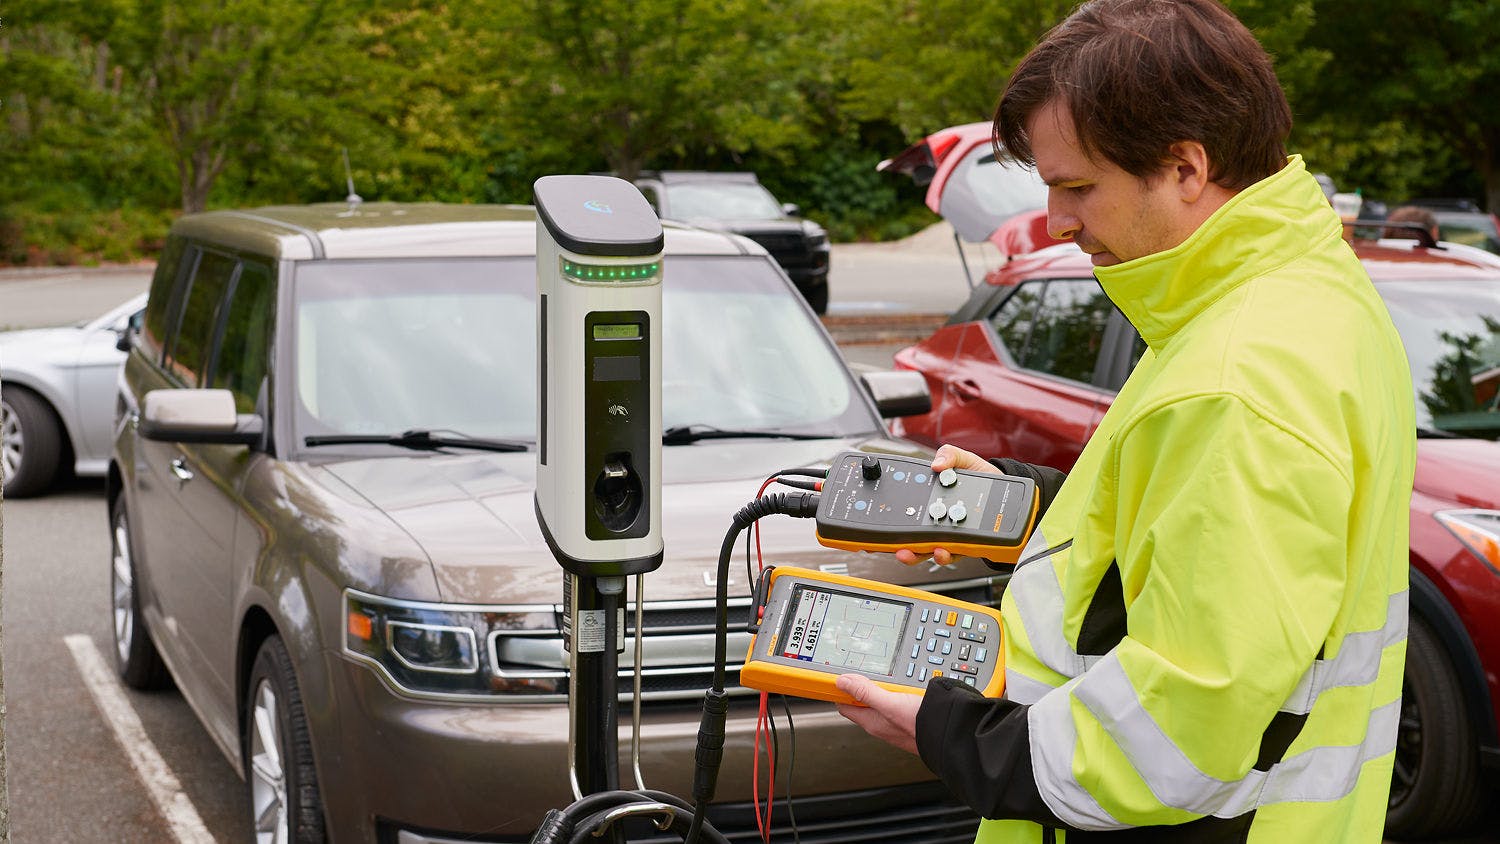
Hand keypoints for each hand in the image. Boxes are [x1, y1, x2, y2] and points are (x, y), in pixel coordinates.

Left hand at [834, 674, 922, 754]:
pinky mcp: (908, 717)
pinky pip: (897, 702)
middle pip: (863, 700)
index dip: (841, 689)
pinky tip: (905, 685)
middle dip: (864, 685)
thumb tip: (842, 682)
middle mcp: (881, 723)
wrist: (949, 735)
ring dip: (883, 687)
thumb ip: (865, 692)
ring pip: (882, 700)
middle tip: (868, 671)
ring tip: (889, 677)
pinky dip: (898, 691)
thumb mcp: (889, 703)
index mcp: (871, 721)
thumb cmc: (920, 726)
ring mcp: (895, 721)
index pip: (845, 705)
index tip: (841, 674)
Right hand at [895, 444, 1000, 566]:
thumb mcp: (965, 460)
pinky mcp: (964, 545)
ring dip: (917, 553)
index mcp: (931, 499)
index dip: (890, 519)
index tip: (879, 525)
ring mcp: (949, 534)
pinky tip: (943, 550)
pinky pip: (951, 554)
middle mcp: (936, 519)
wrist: (1009, 494)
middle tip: (894, 546)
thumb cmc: (985, 477)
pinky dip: (944, 554)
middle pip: (910, 536)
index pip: (907, 510)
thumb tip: (936, 464)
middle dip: (898, 544)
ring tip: (914, 551)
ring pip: (927, 549)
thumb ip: (950, 455)